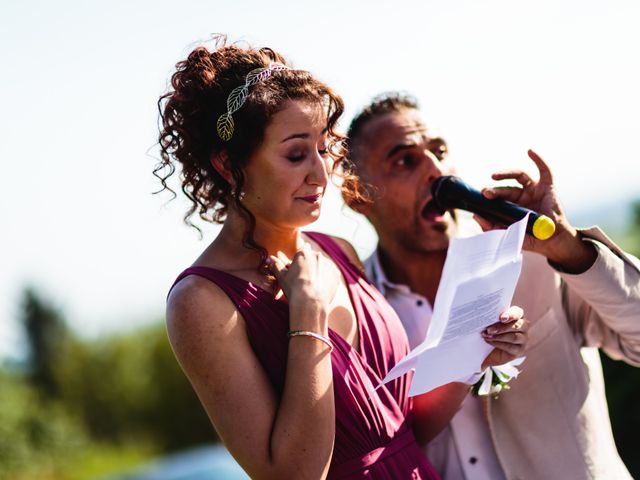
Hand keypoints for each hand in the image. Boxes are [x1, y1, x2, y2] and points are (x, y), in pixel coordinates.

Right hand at [267, 243, 339, 331]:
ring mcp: (328, 264)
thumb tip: (270, 259)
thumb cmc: (293, 288)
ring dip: (319, 271)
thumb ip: (277, 265)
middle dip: (310, 265)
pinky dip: (327, 279)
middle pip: (313, 258)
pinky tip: (320, 287)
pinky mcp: (336, 274)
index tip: (299, 266)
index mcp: (303, 253)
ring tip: (313, 285)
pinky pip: (331, 275)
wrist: (310, 303)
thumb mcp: (282, 277)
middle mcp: (318, 255)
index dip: (300, 259)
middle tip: (305, 277)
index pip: (302, 250)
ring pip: (323, 265)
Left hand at [474, 149, 596, 271]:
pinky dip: (538, 159)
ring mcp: (535, 190)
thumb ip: (493, 227)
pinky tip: (530, 151)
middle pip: (506, 189)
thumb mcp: (509, 234)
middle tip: (485, 192)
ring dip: (506, 173)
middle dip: (495, 191)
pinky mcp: (548, 187)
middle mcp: (523, 196)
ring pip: (519, 176)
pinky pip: (544, 170)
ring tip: (494, 175)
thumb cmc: (532, 238)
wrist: (553, 241)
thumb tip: (476, 216)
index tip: (480, 199)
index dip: (490, 197)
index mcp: (513, 206)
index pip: (499, 199)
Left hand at [480, 306, 528, 368]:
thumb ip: (490, 317)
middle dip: (501, 327)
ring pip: (514, 337)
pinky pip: (511, 347)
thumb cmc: (490, 331)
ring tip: (486, 336)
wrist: (490, 349)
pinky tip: (489, 341)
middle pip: (517, 325)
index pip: (518, 312)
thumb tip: (480, 312)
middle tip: (489, 330)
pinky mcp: (520, 350)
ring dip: (498, 336)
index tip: (501, 318)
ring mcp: (523, 339)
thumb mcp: (490, 322)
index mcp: (517, 316)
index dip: (511, 314)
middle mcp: (523, 326)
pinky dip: (498, 344)